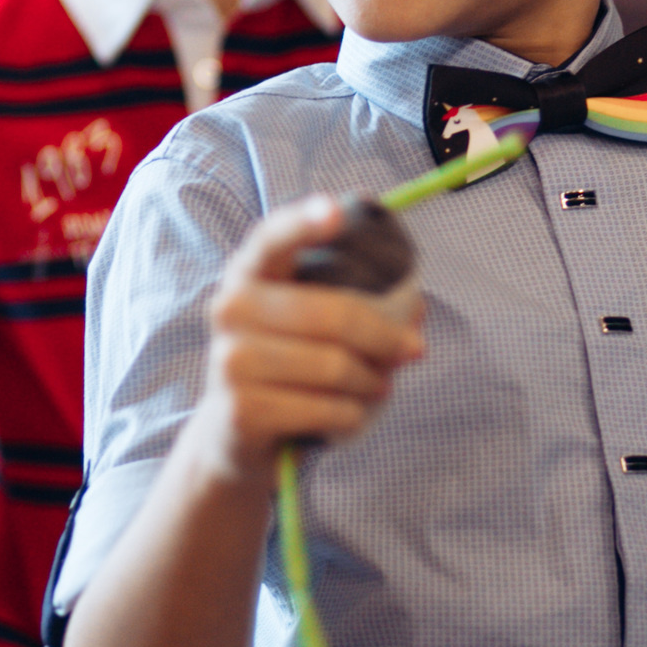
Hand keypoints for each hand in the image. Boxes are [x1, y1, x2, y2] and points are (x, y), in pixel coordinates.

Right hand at [187, 195, 426, 487]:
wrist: (233, 435)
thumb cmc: (287, 368)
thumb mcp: (312, 326)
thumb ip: (359, 305)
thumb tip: (416, 309)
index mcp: (250, 273)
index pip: (275, 238)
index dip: (305, 222)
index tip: (336, 211)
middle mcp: (231, 309)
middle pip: (333, 315)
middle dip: (387, 338)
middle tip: (412, 351)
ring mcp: (231, 361)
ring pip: (336, 367)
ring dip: (372, 383)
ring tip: (375, 387)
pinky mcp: (242, 411)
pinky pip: (328, 410)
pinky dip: (353, 417)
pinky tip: (347, 417)